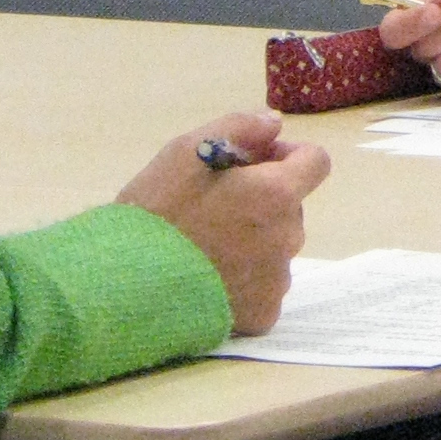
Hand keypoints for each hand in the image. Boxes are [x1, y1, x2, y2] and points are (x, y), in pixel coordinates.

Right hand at [115, 109, 329, 335]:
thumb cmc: (155, 213)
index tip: (253, 163)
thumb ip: (239, 128)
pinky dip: (246, 281)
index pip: (316, 162)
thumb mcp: (185, 152)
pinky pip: (265, 288)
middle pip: (292, 207)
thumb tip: (274, 125)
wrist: (124, 285)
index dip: (287, 157)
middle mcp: (288, 237)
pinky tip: (210, 277)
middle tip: (215, 207)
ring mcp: (277, 280)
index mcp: (276, 193)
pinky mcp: (263, 314)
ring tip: (206, 246)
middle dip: (264, 200)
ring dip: (255, 241)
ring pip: (278, 248)